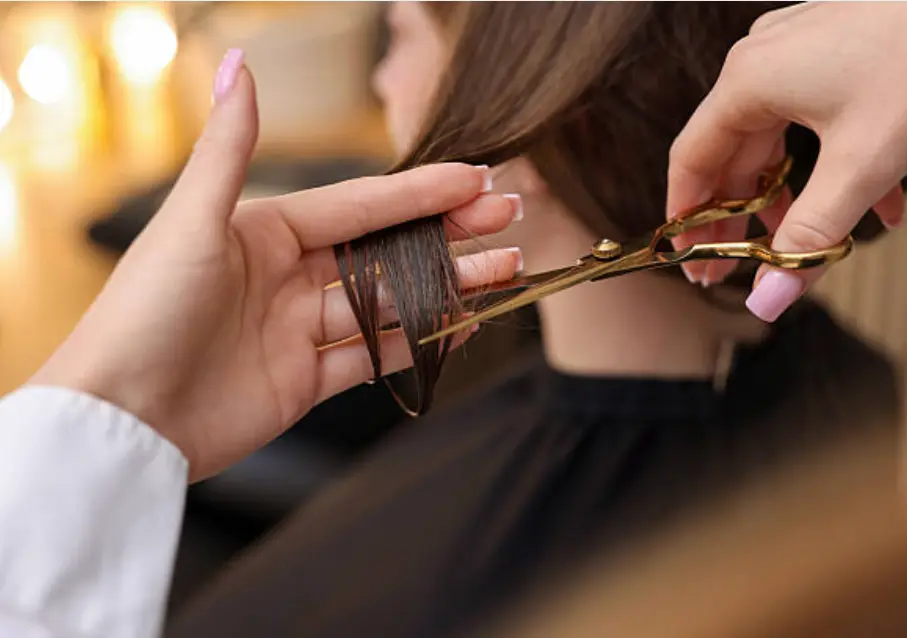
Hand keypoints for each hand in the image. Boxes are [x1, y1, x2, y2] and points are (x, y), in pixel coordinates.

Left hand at [31, 52, 521, 479]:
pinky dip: (419, 344)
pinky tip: (461, 326)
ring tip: (505, 270)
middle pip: (385, 250)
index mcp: (264, 231)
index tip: (474, 178)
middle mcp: (287, 277)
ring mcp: (300, 331)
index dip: (420, 191)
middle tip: (507, 218)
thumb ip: (229, 147)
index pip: (360, 204)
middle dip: (448, 234)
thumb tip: (238, 63)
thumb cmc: (145, 312)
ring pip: (390, 302)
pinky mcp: (305, 382)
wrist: (120, 420)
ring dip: (447, 286)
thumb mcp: (191, 223)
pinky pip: (374, 356)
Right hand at [666, 2, 906, 321]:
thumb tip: (767, 300)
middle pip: (733, 154)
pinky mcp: (838, 50)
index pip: (692, 161)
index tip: (692, 262)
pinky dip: (835, 165)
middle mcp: (764, 60)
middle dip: (742, 217)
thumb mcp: (864, 163)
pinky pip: (816, 119)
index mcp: (749, 81)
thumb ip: (810, 238)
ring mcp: (800, 51)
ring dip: (794, 196)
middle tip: (740, 268)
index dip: (687, 218)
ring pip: (778, 140)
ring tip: (813, 243)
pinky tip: (878, 203)